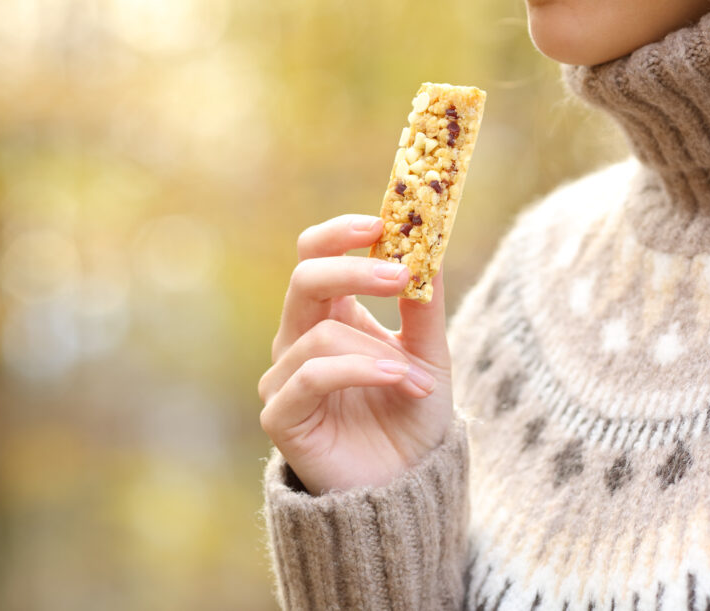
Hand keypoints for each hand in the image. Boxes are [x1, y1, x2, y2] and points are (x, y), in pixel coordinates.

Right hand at [259, 214, 453, 494]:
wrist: (405, 488)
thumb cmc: (410, 418)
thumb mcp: (428, 356)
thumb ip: (423, 308)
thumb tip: (429, 248)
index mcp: (329, 315)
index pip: (314, 254)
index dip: (340, 233)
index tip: (382, 221)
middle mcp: (298, 339)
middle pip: (304, 278)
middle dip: (354, 270)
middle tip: (401, 275)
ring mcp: (284, 376)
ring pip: (320, 333)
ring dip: (379, 351)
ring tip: (417, 377)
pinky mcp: (280, 415)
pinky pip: (313, 375)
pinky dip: (359, 371)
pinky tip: (399, 380)